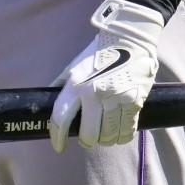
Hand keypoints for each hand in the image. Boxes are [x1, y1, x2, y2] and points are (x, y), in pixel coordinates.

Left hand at [46, 0, 163, 152]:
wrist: (131, 38)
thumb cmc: (99, 52)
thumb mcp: (75, 65)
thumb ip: (63, 85)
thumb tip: (48, 102)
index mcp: (77, 84)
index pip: (61, 118)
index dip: (57, 137)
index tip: (59, 146)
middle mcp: (96, 94)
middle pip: (88, 135)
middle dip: (86, 139)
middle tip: (87, 135)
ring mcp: (118, 99)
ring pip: (108, 137)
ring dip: (105, 139)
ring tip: (104, 132)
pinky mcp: (136, 102)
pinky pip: (127, 132)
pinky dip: (121, 136)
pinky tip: (118, 131)